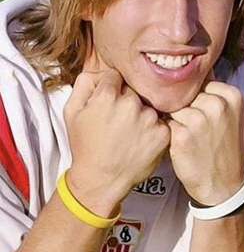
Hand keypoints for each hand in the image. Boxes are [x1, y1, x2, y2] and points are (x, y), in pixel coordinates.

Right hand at [64, 69, 169, 215]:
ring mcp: (149, 119)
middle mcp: (131, 104)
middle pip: (133, 90)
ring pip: (148, 105)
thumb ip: (84, 84)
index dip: (111, 89)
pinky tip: (141, 140)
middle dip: (127, 101)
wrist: (101, 179)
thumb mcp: (72, 111)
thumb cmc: (86, 146)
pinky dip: (153, 129)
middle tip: (118, 122)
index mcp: (107, 95)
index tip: (109, 103)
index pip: (115, 76)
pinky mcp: (163, 133)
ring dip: (142, 115)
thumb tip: (100, 72)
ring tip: (129, 133)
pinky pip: (160, 121)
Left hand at [168, 79, 243, 204]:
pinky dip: (169, 132)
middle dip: (184, 106)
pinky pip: (165, 123)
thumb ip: (212, 94)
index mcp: (231, 95)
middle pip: (185, 92)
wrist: (224, 185)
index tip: (201, 112)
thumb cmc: (223, 148)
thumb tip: (187, 71)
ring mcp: (199, 119)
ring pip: (172, 106)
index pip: (201, 80)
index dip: (195, 96)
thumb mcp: (229, 115)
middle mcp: (217, 104)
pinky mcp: (181, 135)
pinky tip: (181, 144)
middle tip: (195, 127)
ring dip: (174, 119)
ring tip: (189, 136)